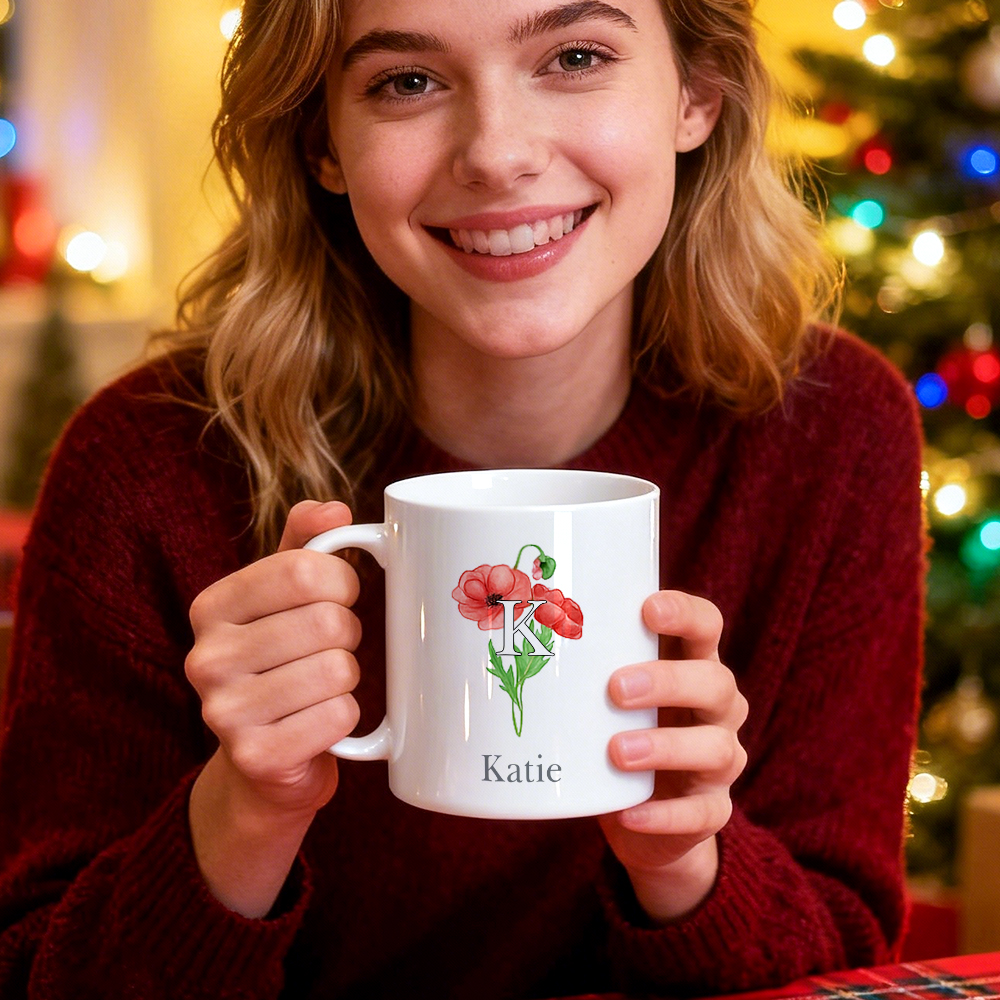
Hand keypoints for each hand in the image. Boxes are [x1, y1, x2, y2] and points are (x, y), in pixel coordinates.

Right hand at [186, 500, 362, 821]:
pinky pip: (339, 716)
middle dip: (349, 633)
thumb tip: (334, 509)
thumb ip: (304, 544)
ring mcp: (224, 713)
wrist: (265, 763)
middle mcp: (206, 657)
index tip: (340, 597)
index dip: (342, 581)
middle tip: (332, 648)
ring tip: (324, 685)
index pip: (304, 569)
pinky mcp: (256, 757)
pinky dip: (347, 717)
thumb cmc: (283, 662)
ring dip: (349, 677)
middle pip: (327, 620)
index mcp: (211, 606)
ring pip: (338, 668)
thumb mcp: (284, 597)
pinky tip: (322, 721)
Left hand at [600, 590, 748, 923]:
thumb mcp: (600, 694)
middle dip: (667, 681)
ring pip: (716, 747)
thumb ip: (571, 666)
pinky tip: (630, 812)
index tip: (646, 609)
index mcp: (691, 664)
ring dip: (666, 747)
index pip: (706, 624)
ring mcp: (721, 761)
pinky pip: (702, 814)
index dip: (685, 612)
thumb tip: (480, 645)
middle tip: (615, 688)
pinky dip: (664, 814)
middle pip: (715, 681)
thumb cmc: (614, 731)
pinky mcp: (711, 811)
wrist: (649, 821)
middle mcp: (716, 707)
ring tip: (616, 750)